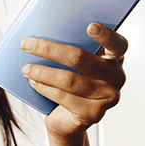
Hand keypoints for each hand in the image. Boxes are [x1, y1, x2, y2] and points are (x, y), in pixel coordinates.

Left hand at [20, 22, 126, 139]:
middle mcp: (116, 77)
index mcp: (114, 58)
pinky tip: (34, 82)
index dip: (106, 35)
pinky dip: (44, 88)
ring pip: (69, 80)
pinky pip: (63, 97)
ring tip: (26, 68)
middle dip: (49, 50)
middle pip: (81, 59)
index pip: (117, 44)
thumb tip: (40, 34)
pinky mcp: (93, 114)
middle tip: (26, 44)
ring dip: (42, 72)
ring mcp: (107, 97)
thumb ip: (70, 48)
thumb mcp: (75, 64)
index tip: (90, 26)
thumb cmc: (71, 83)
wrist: (67, 119)